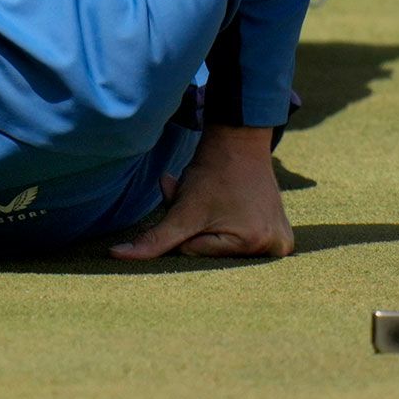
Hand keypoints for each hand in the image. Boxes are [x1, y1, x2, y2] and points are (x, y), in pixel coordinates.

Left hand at [110, 124, 294, 259]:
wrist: (238, 142)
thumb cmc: (212, 173)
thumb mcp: (182, 209)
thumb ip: (154, 239)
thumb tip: (117, 256)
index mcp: (255, 243)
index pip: (198, 254)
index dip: (187, 230)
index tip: (197, 207)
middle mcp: (275, 248)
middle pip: (213, 254)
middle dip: (198, 231)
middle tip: (204, 203)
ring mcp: (281, 243)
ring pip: (224, 248)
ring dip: (210, 228)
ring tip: (219, 203)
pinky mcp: (281, 235)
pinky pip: (241, 242)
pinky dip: (229, 228)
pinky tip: (231, 207)